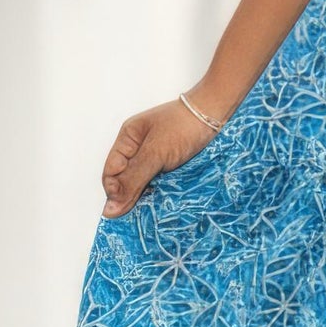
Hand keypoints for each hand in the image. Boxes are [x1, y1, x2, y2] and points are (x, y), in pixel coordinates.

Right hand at [101, 98, 216, 217]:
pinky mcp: (172, 165)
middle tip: (140, 212)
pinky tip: (164, 201)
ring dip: (147, 196)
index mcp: (127, 140)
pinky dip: (161, 192)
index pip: (111, 173)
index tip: (124, 209)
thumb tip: (109, 209)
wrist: (216, 114)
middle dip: (131, 196)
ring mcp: (156, 157)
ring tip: (152, 209)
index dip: (115, 192)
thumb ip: (133, 180)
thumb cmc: (184, 127)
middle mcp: (139, 149)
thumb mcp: (155, 154)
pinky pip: (159, 183)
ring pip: (143, 184)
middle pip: (126, 180)